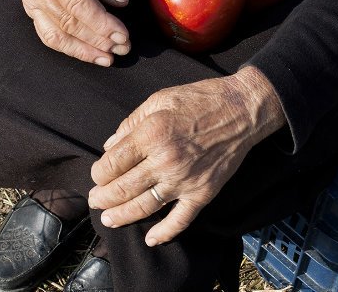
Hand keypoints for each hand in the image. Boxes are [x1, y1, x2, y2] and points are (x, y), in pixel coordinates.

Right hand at [19, 0, 130, 65]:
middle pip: (68, 22)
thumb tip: (120, 2)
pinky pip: (50, 36)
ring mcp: (30, 2)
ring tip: (110, 57)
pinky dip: (72, 49)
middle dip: (98, 38)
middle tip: (125, 47)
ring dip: (86, 50)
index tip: (123, 34)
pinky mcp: (32, 11)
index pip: (77, 3)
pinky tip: (93, 54)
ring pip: (57, 35)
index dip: (100, 22)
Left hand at [87, 66, 285, 245]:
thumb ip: (131, 123)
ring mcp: (184, 180)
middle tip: (95, 200)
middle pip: (122, 189)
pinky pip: (181, 220)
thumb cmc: (199, 99)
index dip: (98, 173)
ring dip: (122, 216)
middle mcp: (165, 161)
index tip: (98, 174)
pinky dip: (165, 233)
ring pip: (144, 207)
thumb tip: (110, 146)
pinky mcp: (203, 192)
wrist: (242, 110)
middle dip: (102, 198)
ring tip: (109, 219)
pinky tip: (151, 239)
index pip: (111, 164)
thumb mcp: (159, 99)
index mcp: (151, 135)